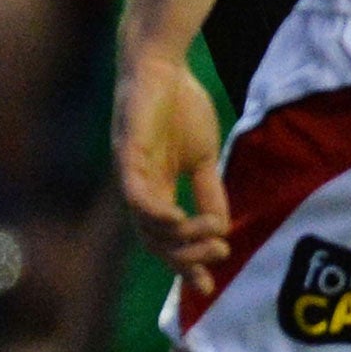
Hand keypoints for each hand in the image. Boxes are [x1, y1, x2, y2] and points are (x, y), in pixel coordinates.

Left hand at [113, 47, 231, 297]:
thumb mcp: (204, 158)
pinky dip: (155, 213)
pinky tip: (178, 219)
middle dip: (186, 258)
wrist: (165, 65)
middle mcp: (138, 188)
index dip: (184, 265)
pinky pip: (135, 194)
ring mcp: (130, 172)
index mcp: (154, 191)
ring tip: (212, 235)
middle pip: (153, 243)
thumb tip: (224, 229)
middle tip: (219, 254)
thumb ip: (210, 193)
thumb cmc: (181, 106)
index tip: (210, 285)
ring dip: (180, 238)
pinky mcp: (127, 153)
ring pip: (146, 225)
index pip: (164, 241)